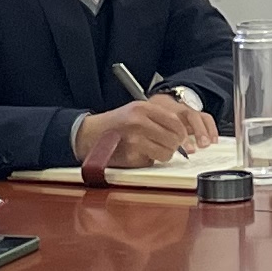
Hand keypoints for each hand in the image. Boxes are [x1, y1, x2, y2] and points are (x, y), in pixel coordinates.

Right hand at [75, 95, 208, 169]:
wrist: (89, 134)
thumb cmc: (114, 124)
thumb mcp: (135, 111)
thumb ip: (157, 118)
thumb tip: (181, 132)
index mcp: (143, 109)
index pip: (175, 122)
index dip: (182, 133)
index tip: (181, 138)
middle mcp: (139, 122)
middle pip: (173, 138)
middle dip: (174, 146)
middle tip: (168, 146)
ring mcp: (135, 140)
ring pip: (166, 152)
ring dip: (163, 155)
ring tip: (154, 151)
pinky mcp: (131, 156)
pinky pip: (152, 161)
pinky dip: (149, 160)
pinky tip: (139, 154)